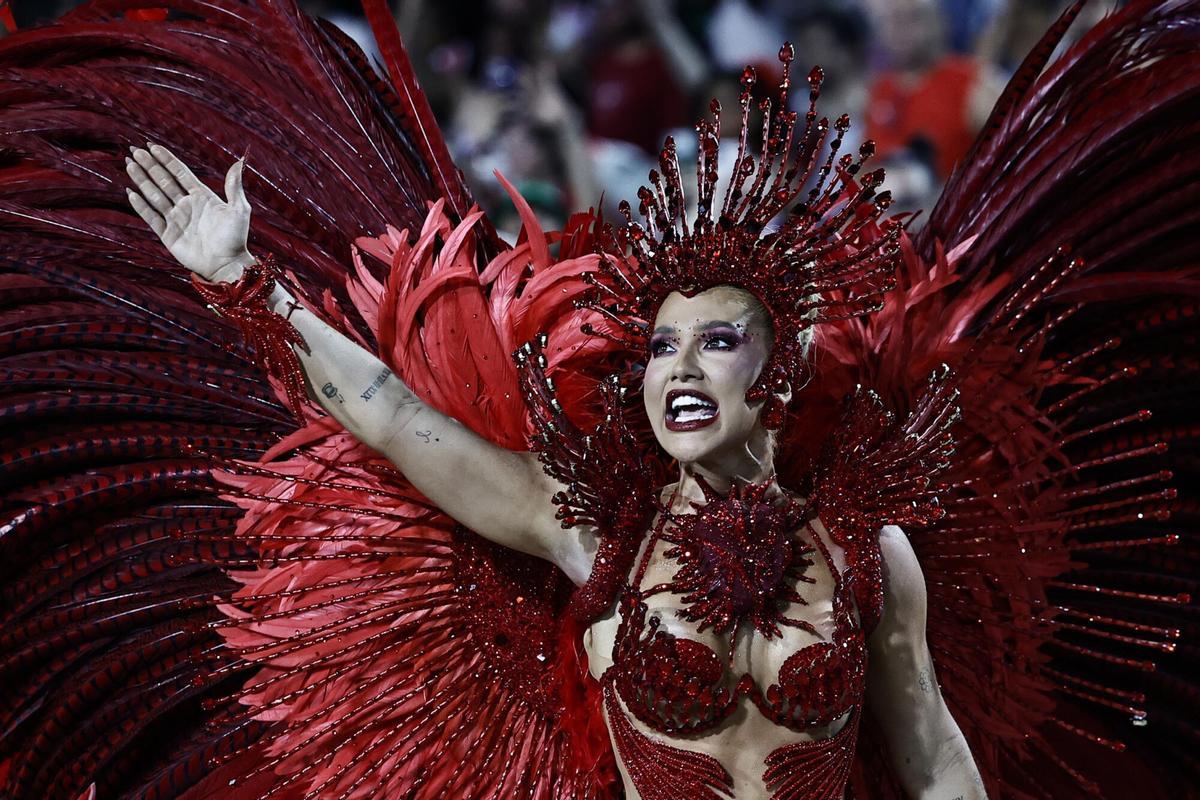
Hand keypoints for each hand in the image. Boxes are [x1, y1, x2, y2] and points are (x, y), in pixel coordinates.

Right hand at [126, 143, 252, 281]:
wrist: (227, 265)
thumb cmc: (236, 238)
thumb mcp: (239, 210)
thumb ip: (234, 186)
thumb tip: (239, 162)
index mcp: (202, 196)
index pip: (180, 173)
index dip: (166, 159)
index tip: (152, 146)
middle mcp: (187, 205)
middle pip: (164, 181)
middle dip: (149, 165)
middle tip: (134, 150)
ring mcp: (176, 219)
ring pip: (154, 195)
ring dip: (142, 180)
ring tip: (130, 164)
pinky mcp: (168, 235)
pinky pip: (151, 217)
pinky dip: (141, 205)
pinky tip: (131, 192)